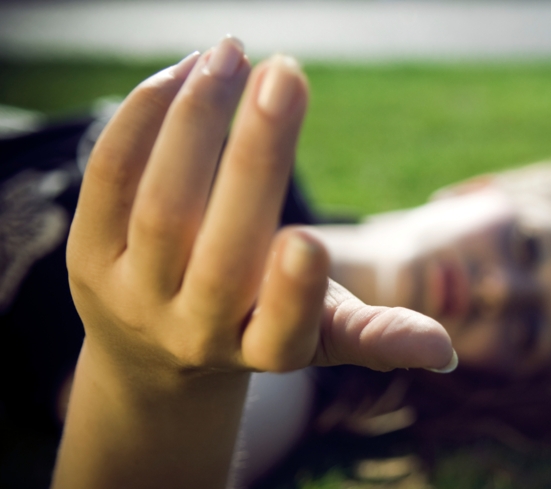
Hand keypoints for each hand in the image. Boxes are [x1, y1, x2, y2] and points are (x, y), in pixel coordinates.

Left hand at [68, 38, 454, 386]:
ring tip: (235, 54)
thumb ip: (378, 335)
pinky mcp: (88, 257)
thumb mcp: (324, 334)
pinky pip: (113, 178)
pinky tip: (188, 72)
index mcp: (268, 352)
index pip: (284, 335)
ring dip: (199, 121)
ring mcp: (136, 296)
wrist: (157, 352)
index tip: (307, 240)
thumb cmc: (264, 324)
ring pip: (164, 206)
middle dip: (256, 160)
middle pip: (223, 253)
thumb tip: (445, 355)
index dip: (293, 293)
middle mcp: (197, 333)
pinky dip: (147, 118)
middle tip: (286, 75)